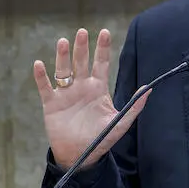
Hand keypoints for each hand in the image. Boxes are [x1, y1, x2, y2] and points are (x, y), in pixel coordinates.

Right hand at [33, 28, 148, 168]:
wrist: (81, 156)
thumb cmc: (101, 139)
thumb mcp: (120, 123)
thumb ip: (134, 106)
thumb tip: (149, 89)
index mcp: (98, 88)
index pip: (101, 63)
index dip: (102, 48)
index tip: (105, 32)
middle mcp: (81, 87)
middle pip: (81, 62)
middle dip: (82, 47)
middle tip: (82, 31)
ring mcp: (65, 94)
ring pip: (63, 70)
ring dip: (62, 56)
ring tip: (63, 42)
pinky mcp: (51, 103)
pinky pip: (45, 87)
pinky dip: (41, 76)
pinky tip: (39, 65)